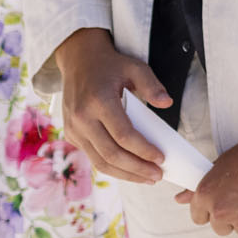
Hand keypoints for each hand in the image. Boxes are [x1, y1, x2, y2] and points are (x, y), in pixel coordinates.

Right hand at [53, 28, 168, 183]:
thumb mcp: (135, 67)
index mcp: (98, 101)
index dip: (143, 150)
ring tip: (146, 178)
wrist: (78, 60)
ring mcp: (73, 129)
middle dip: (136, 169)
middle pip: (111, 154)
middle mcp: (82, 118)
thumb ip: (152, 85)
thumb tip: (166, 103)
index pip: (123, 135)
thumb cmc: (110, 64)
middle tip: (157, 175)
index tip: (161, 158)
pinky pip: (92, 156)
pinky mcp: (71, 134)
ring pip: (99, 161)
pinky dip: (111, 166)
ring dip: (124, 174)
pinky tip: (129, 169)